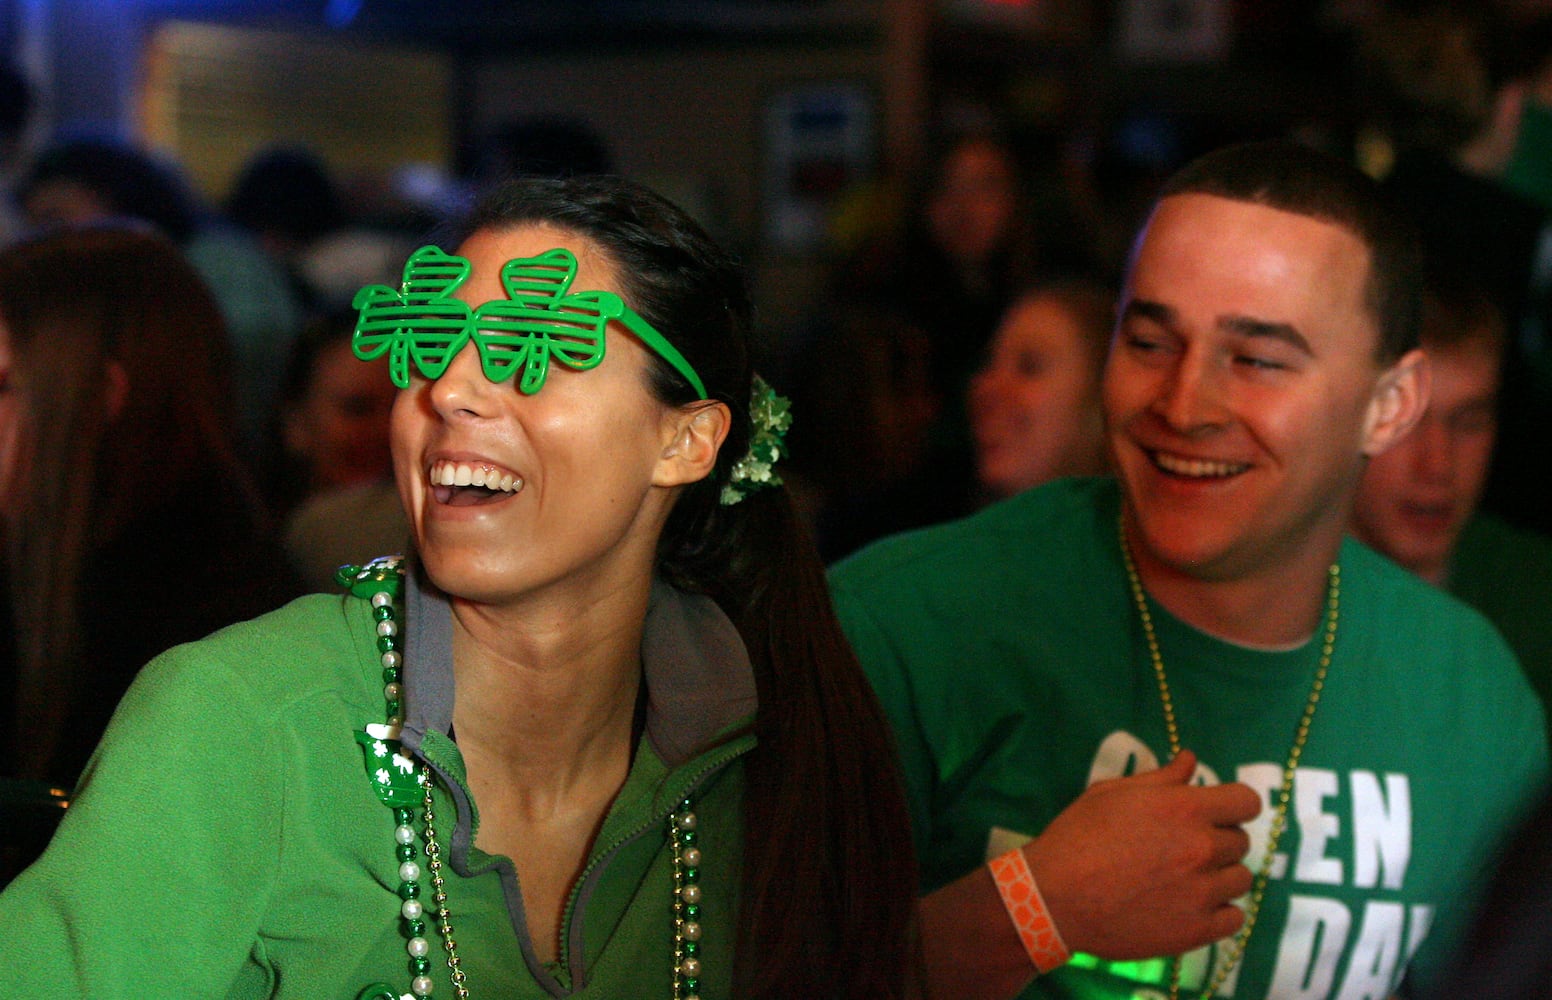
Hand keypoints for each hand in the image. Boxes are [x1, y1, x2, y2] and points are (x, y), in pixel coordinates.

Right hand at [1026, 749, 1258, 959]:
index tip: (1215, 813)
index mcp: (1185, 808)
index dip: (1232, 805)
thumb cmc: (1077, 836)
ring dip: (1219, 876)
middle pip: (1240, 841)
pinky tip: (1191, 906)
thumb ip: (1160, 778)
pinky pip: (1235, 919)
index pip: (1247, 801)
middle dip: (1217, 840)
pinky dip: (1219, 912)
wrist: (1054, 897)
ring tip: (1184, 880)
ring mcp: (1203, 892)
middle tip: (1181, 849)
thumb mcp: (1112, 794)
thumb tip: (1189, 759)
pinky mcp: (1197, 931)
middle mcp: (1203, 848)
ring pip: (1240, 880)